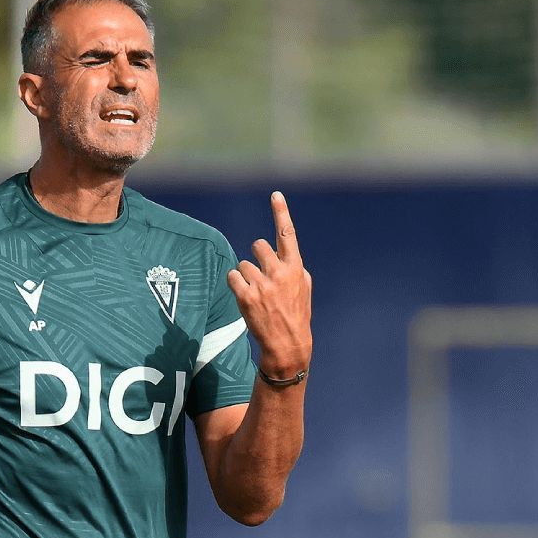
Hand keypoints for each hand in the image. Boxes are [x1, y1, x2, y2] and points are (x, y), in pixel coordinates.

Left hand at [229, 191, 312, 378]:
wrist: (288, 344)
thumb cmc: (296, 313)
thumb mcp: (304, 288)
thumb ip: (294, 267)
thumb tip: (282, 254)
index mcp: (295, 268)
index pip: (287, 234)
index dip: (281, 212)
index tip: (275, 194)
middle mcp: (279, 273)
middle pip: (257, 245)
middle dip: (257, 257)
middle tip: (262, 275)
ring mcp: (262, 285)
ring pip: (243, 264)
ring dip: (246, 276)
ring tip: (256, 293)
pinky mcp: (246, 297)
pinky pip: (233, 277)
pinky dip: (236, 284)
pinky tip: (245, 297)